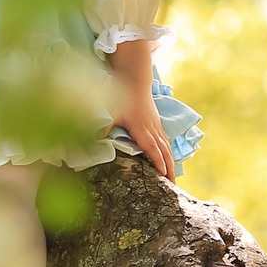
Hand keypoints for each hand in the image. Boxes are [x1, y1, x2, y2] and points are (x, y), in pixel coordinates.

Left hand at [106, 38, 175, 180]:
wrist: (135, 80)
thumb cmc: (121, 97)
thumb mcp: (110, 112)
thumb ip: (102, 127)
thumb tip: (93, 141)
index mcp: (141, 129)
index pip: (152, 149)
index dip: (158, 163)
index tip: (164, 176)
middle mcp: (152, 129)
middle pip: (164, 152)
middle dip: (169, 170)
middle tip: (174, 187)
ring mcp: (156, 126)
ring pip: (167, 148)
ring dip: (171, 163)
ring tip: (173, 179)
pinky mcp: (157, 124)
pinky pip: (166, 141)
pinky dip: (169, 153)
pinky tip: (170, 160)